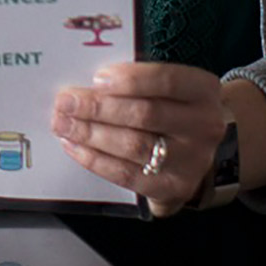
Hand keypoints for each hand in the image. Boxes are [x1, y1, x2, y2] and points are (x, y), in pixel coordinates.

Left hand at [51, 61, 229, 216]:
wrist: (199, 149)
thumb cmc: (173, 107)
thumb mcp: (169, 88)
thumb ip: (137, 81)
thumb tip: (88, 82)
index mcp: (203, 90)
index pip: (167, 81)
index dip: (130, 79)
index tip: (97, 78)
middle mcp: (203, 125)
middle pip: (144, 114)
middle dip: (98, 108)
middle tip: (66, 102)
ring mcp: (191, 160)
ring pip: (133, 145)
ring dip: (90, 133)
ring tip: (63, 123)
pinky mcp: (172, 187)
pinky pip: (126, 174)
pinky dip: (95, 160)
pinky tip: (74, 147)